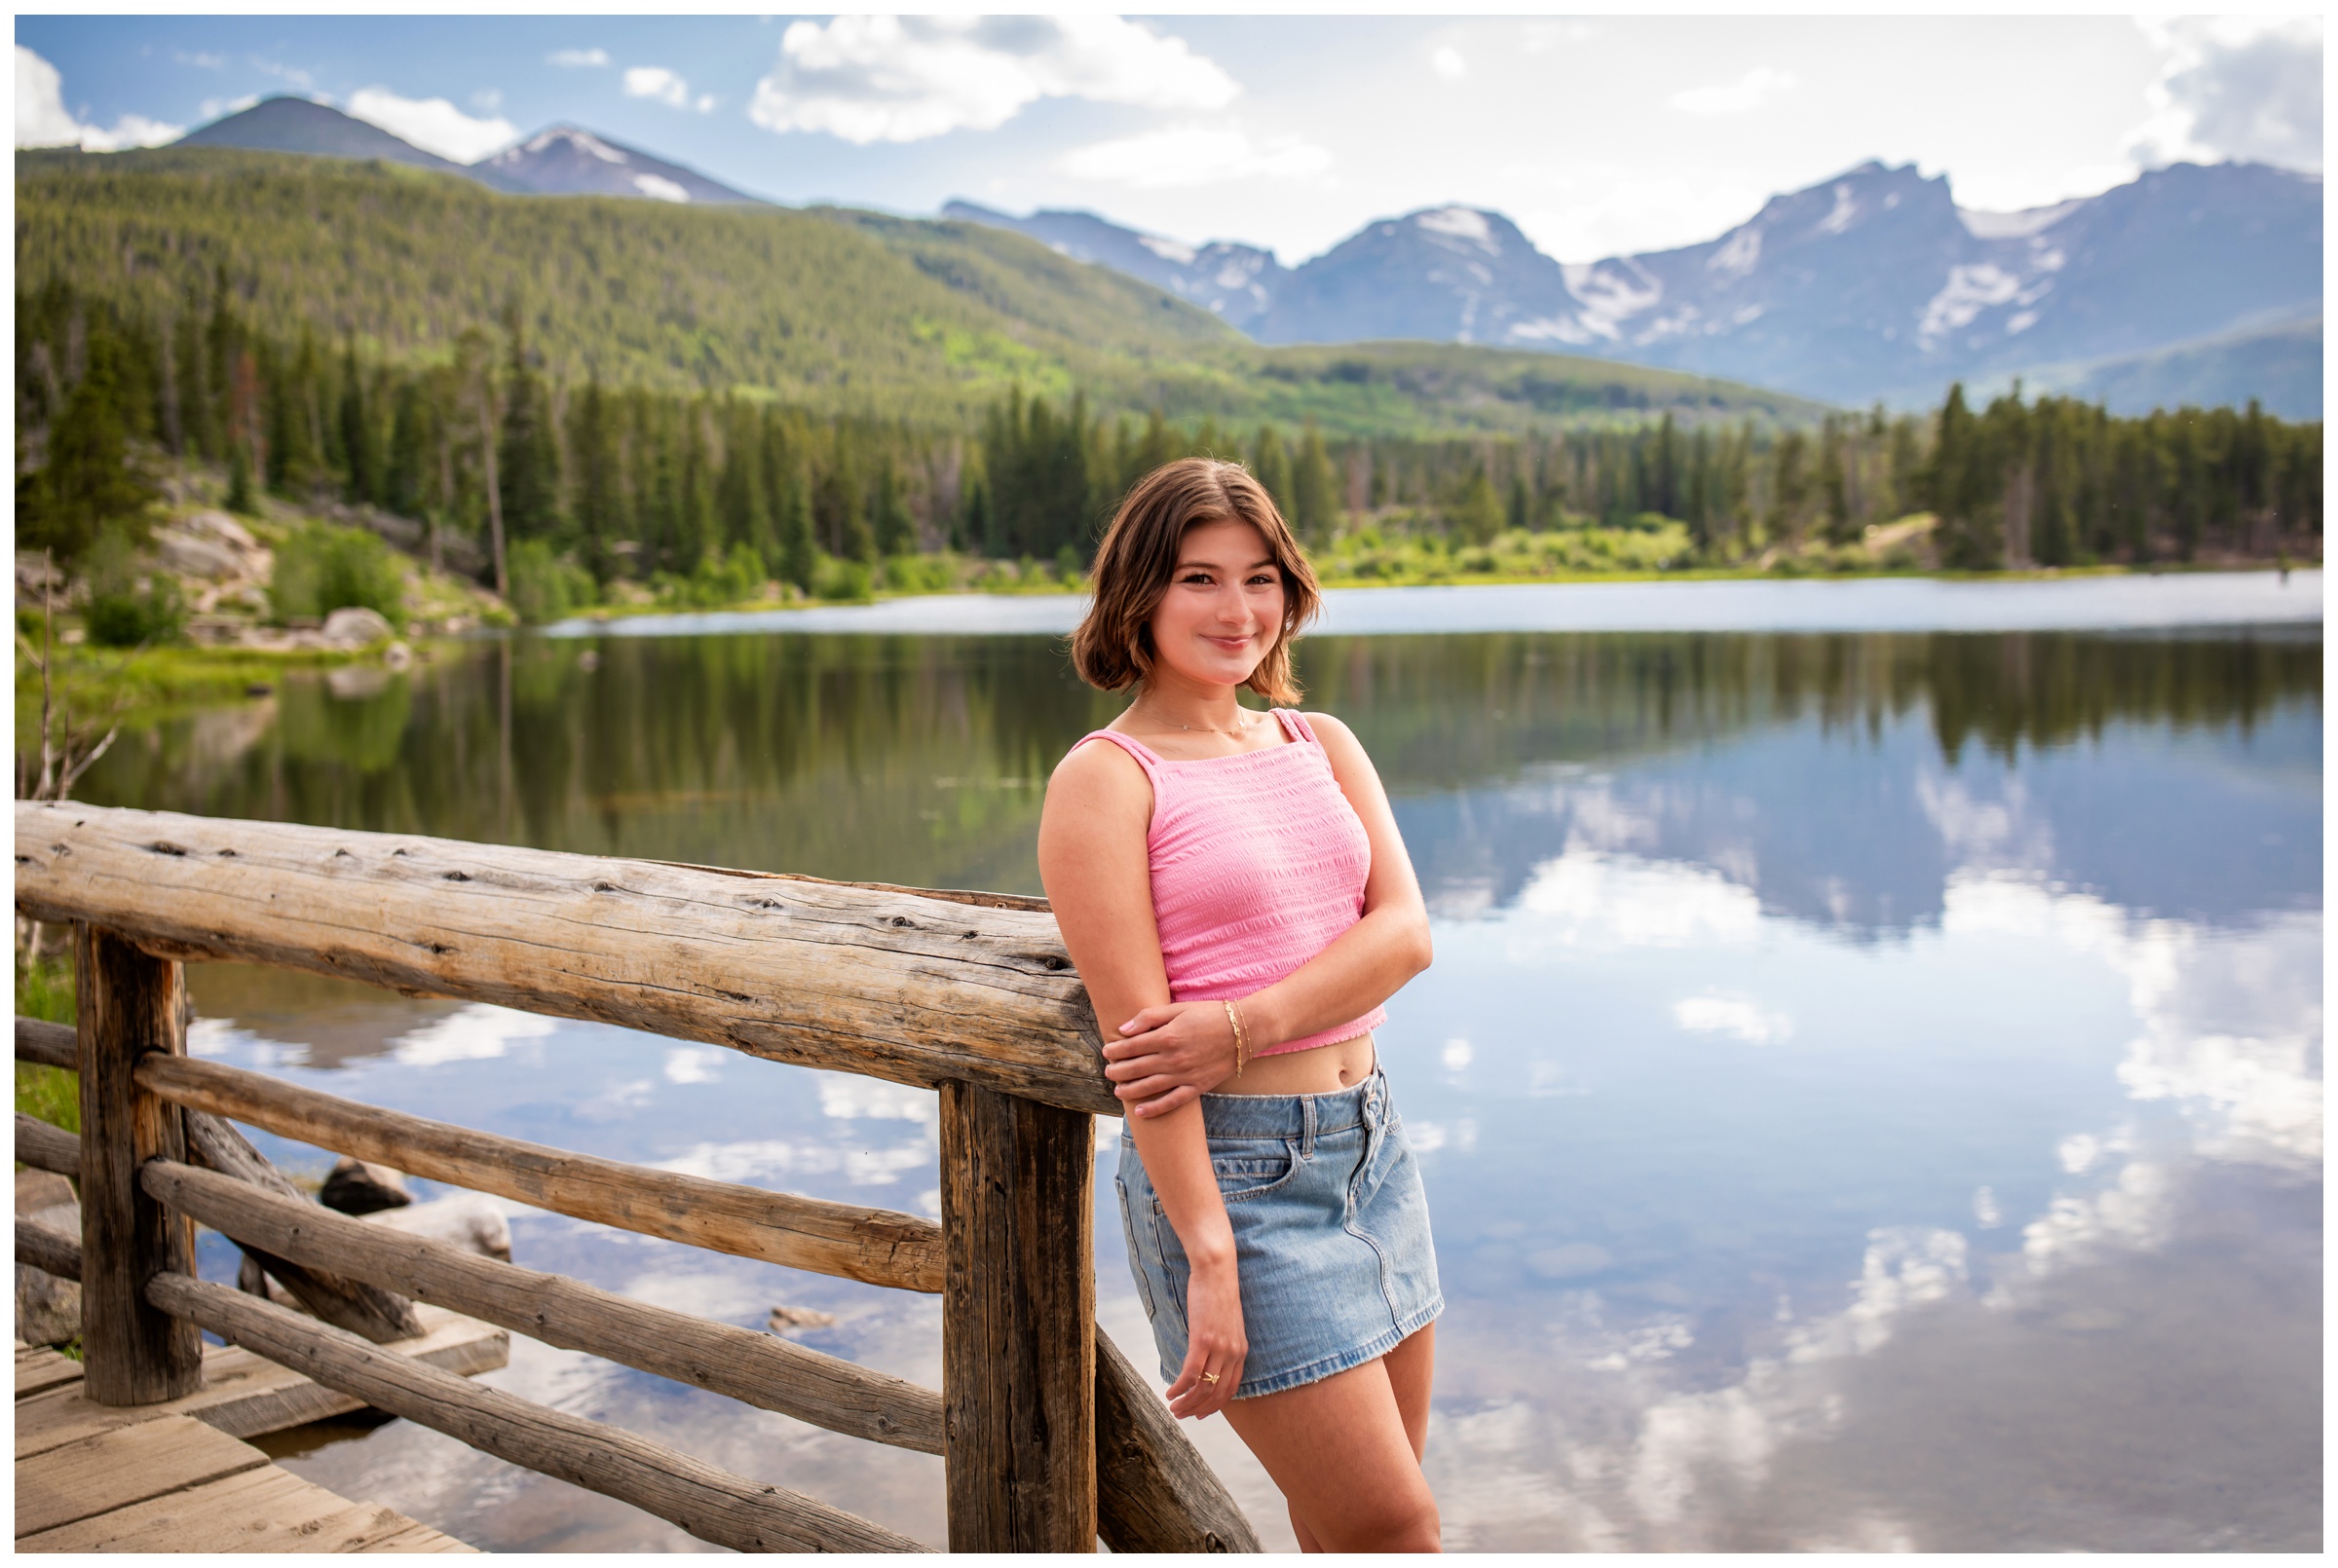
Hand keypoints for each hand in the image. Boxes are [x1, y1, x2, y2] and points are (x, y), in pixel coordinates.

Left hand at [1102, 1000, 1238, 1117]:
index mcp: (1167, 1036)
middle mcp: (1173, 1058)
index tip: (1107, 1052)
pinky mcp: (1197, 1087)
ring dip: (1130, 1090)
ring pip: (1150, 1087)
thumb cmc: (1210, 1014)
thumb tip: (1124, 1030)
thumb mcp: (1178, 1008)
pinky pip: (1172, 1102)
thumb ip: (1150, 1017)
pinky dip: (1155, 1109)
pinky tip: (1140, 1111)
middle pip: (1136, 1068)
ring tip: (1118, 1091)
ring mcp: (1185, 1075)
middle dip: (1118, 1071)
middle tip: (1108, 1072)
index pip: (1132, 1047)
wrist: (1245, 1030)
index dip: (1115, 1050)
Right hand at [1165, 1257, 1245, 1418]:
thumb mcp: (1226, 1324)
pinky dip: (1179, 1387)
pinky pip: (1191, 1373)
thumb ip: (1222, 1343)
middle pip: (1217, 1393)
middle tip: (1182, 1415)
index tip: (1201, 1414)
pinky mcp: (1203, 1340)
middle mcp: (1233, 1353)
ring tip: (1173, 1407)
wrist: (1217, 1271)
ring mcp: (1219, 1348)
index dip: (1216, 1406)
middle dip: (1198, 1409)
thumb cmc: (1218, 1293)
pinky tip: (1170, 1391)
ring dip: (1187, 1402)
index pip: (1230, 1389)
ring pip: (1203, 1387)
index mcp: (1240, 1351)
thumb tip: (1208, 1358)